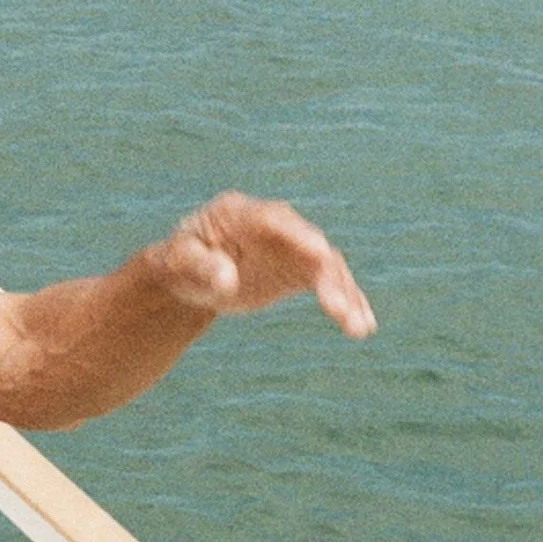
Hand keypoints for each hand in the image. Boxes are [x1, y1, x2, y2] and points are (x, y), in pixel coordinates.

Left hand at [148, 192, 375, 340]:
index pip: (272, 219)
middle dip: (326, 273)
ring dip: (344, 293)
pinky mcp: (301, 268)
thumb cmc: (180, 265)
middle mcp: (272, 225)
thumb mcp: (180, 265)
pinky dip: (347, 301)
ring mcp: (291, 245)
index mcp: (238, 213)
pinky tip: (362, 326)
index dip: (297, 235)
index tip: (319, 253)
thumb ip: (201, 267)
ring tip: (356, 327)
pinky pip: (330, 281)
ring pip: (327, 264)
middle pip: (308, 242)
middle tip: (337, 309)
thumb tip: (227, 279)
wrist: (191, 276)